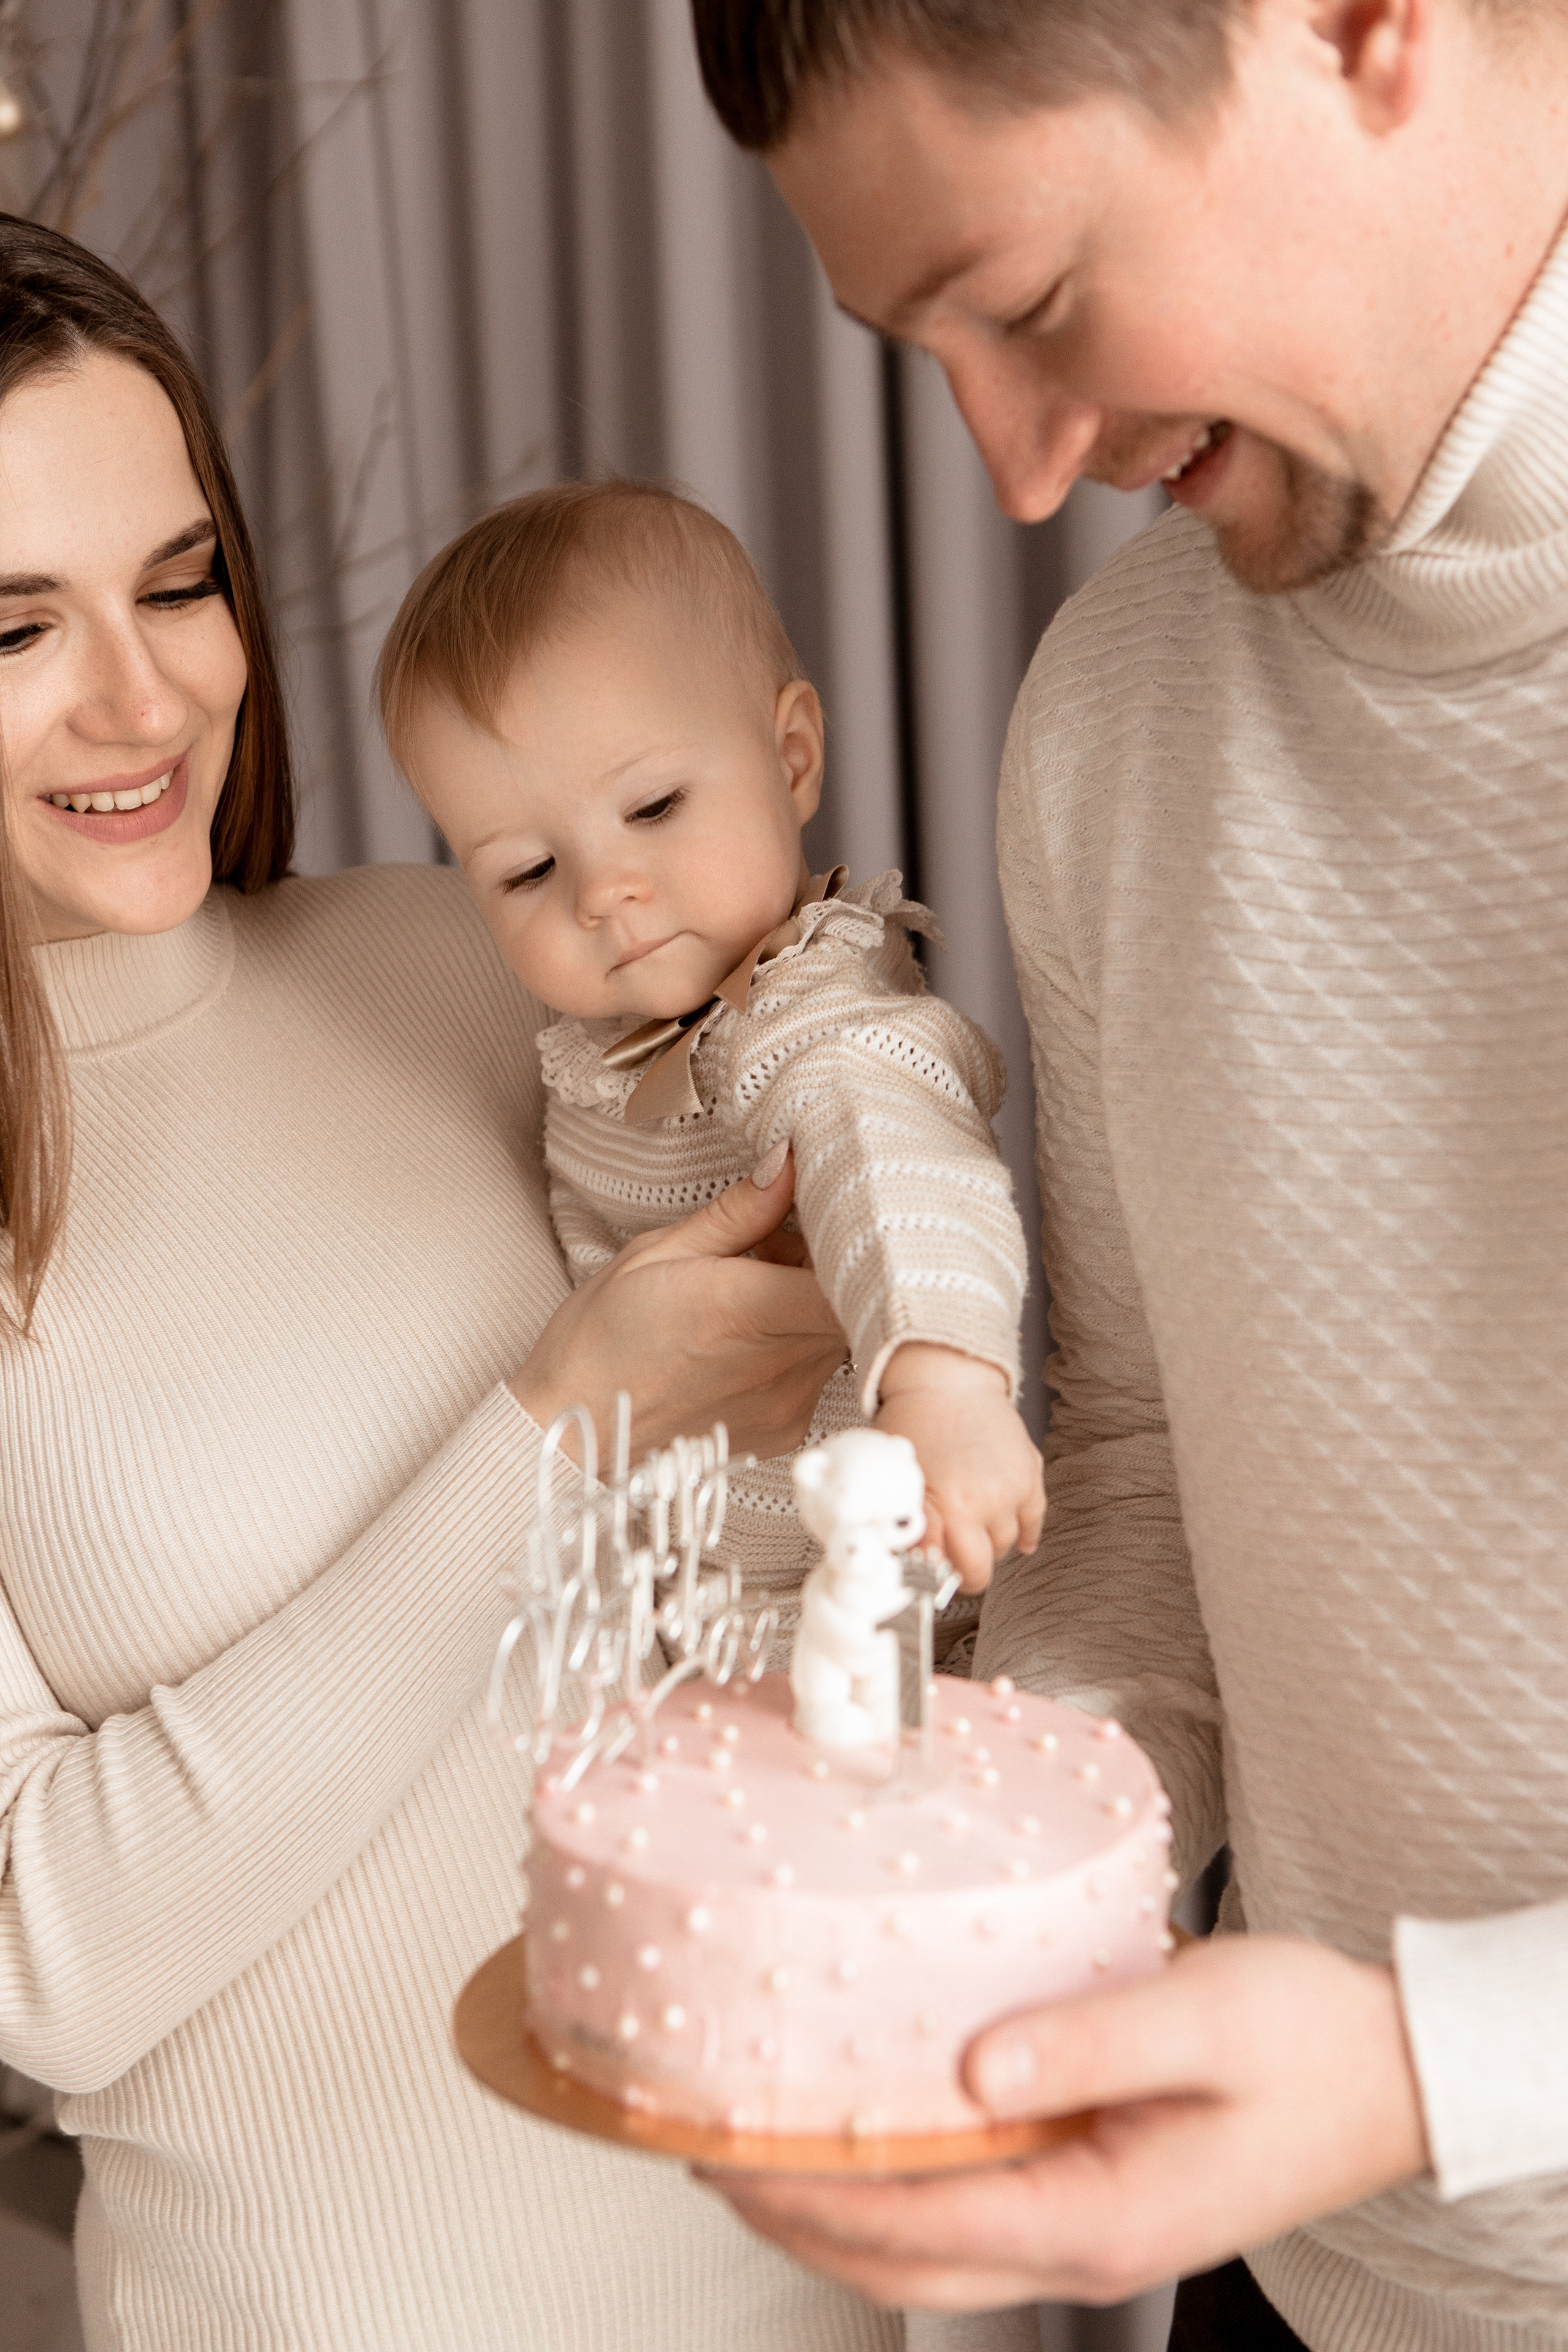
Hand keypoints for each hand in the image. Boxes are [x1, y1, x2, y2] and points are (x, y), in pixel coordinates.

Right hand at [511, 1150, 846, 1460]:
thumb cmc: (601, 1341)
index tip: (830, 1212)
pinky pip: (818, 1370)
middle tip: (778, 1244)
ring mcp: (788, 1403)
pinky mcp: (785, 1428)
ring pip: (840, 1333)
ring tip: (754, 1288)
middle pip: (857, 1299)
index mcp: (748, 1310)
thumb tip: (788, 1163)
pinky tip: (747, 1335)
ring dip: (815, 1301)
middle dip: (831, 1261)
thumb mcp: (657, 1253)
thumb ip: (738, 1213)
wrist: (573, 1434)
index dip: (858, 1239)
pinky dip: (799, 1342)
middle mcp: (780, 1364)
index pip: (855, 1275)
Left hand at [703, 1934, 1428, 2310]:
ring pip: (934, 2246)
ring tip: (765, 2144)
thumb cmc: (1314, 2043)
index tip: (728, 2151)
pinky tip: (879, 2131)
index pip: (916, 2224)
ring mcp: (1094, 2223)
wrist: (1394, 2068)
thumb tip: (975, 2061)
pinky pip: (978, 2207)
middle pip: (904, 2257)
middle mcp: (1087, 2235)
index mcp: (1101, 2211)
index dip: (808, 2191)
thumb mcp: (1202, 2019)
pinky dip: (907, 2185)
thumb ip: (1086, 2039)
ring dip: (843, 2204)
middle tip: (710, 2153)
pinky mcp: (1100, 2191)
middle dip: (797, 2214)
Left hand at [874, 1343, 1044, 1589]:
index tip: (941, 1574)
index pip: (966, 1571)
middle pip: (989, 1561)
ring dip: (991, 1540)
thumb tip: (919, 1568)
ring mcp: (1014, 1488)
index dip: (951, 1577)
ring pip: (1009, 1542)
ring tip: (971, 1524)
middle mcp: (988, 1502)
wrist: (947, 1382)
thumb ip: (913, 1528)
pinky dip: (1025, 1531)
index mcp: (953, 1507)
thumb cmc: (915, 1423)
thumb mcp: (901, 1480)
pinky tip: (1016, 1537)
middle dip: (970, 1562)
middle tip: (953, 1550)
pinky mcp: (1031, 1472)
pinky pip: (1035, 1519)